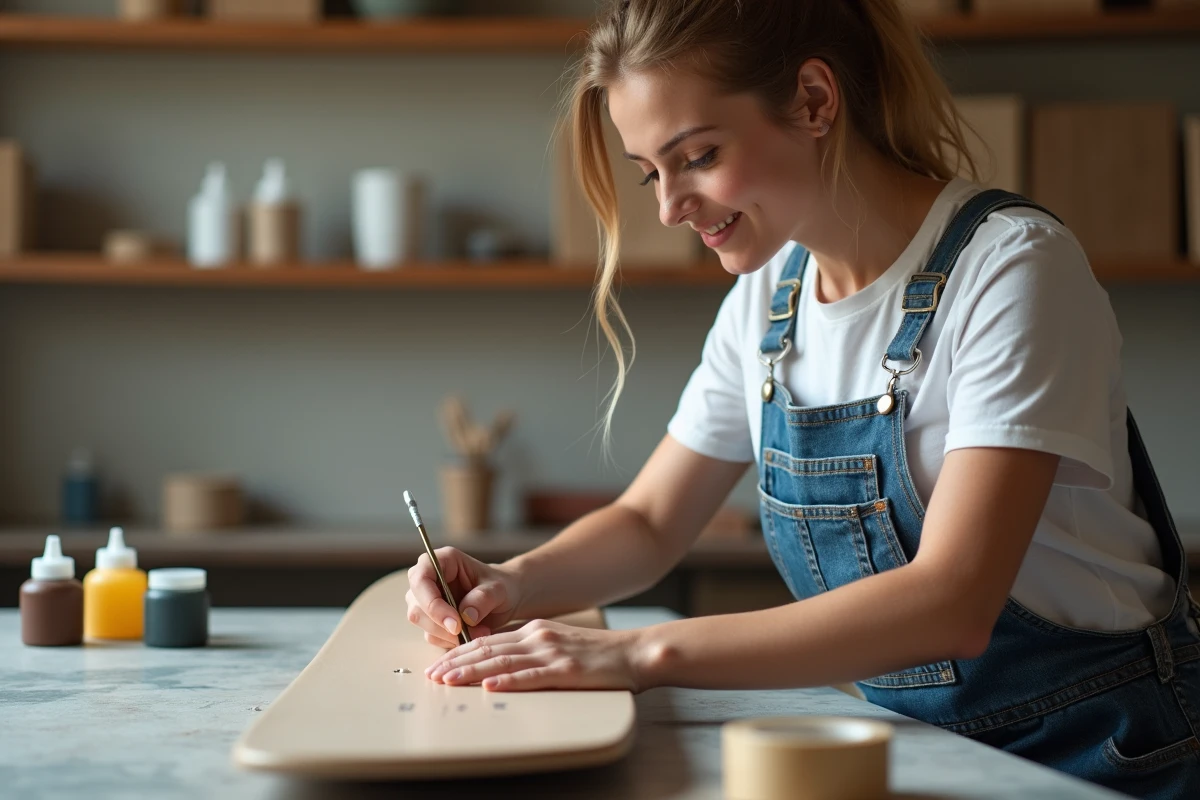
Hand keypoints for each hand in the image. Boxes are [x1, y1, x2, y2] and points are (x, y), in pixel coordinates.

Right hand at [406, 548, 521, 648]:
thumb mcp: (499, 590)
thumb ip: (483, 599)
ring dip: (448, 635)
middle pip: (417, 606)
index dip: (432, 603)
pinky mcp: (430, 618)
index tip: (456, 624)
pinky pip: (431, 635)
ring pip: (421, 623)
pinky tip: (471, 636)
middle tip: (472, 633)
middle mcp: (429, 578)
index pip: (421, 579)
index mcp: (443, 560)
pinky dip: (451, 641)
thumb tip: (465, 616)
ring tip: (479, 632)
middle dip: (441, 625)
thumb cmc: (502, 587)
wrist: (507, 599)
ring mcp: (426, 599)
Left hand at [424, 619, 646, 692]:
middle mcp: (538, 637)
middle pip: (488, 649)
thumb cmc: (598, 654)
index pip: (488, 641)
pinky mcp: (566, 671)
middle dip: (456, 663)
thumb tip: (499, 664)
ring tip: (449, 681)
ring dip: (471, 672)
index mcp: (535, 630)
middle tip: (432, 675)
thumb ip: (530, 650)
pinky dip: (508, 681)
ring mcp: (552, 653)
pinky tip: (490, 687)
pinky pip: (531, 677)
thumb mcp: (558, 643)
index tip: (439, 664)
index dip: (460, 653)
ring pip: (502, 662)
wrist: (634, 652)